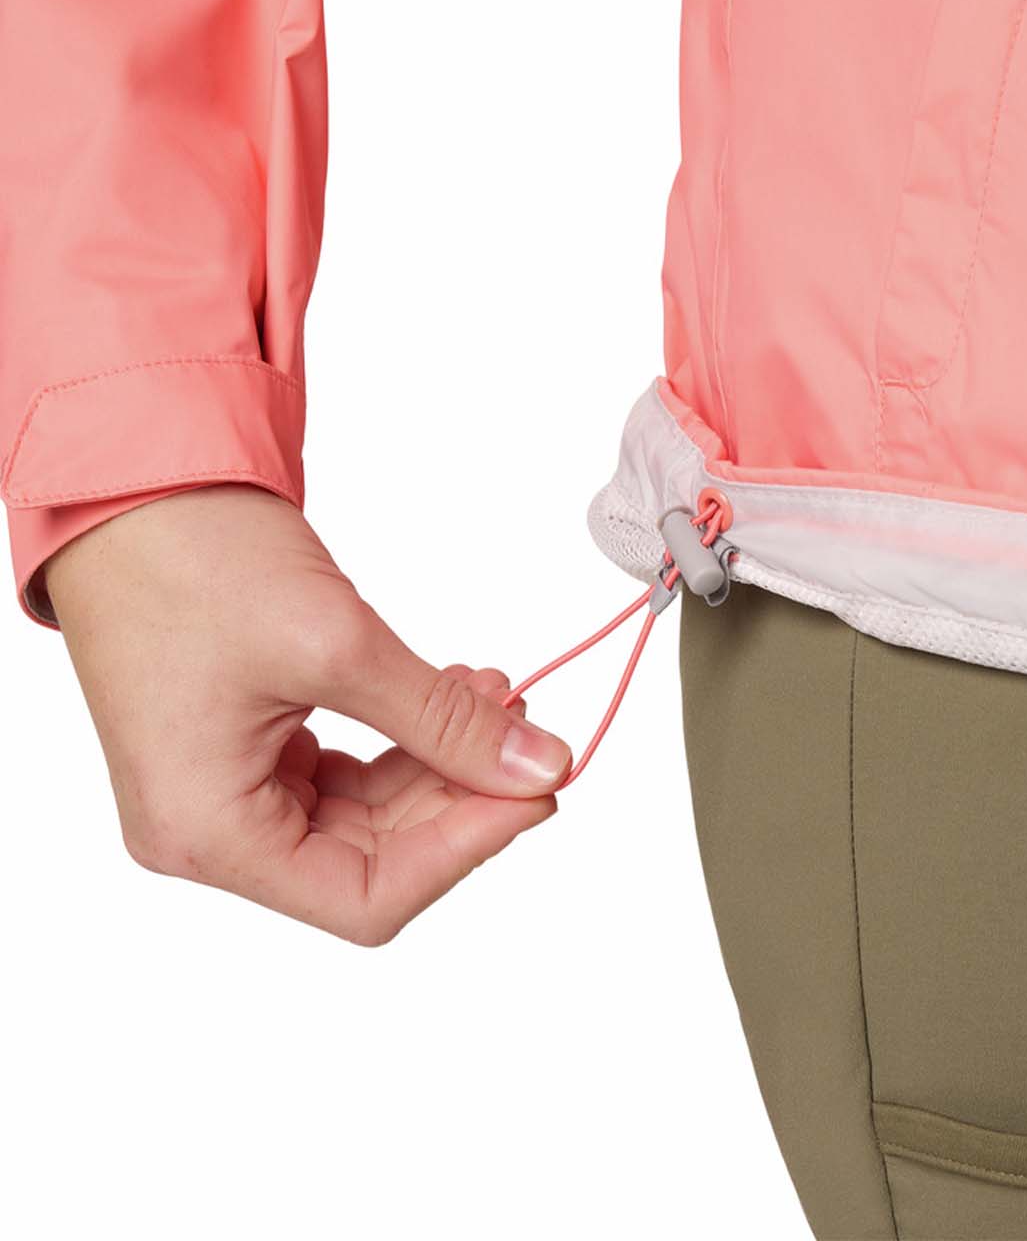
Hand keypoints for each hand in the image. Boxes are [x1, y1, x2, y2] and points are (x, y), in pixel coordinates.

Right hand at [45, 485, 569, 943]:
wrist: (132, 482)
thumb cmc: (192, 557)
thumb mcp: (337, 644)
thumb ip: (444, 720)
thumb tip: (540, 768)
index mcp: (206, 832)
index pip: (365, 898)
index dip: (462, 850)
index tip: (535, 793)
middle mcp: (205, 831)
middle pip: (369, 860)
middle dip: (458, 796)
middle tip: (529, 735)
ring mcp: (221, 789)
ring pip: (364, 816)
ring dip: (438, 761)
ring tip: (496, 696)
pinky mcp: (242, 746)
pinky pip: (342, 771)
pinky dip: (403, 737)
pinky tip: (452, 691)